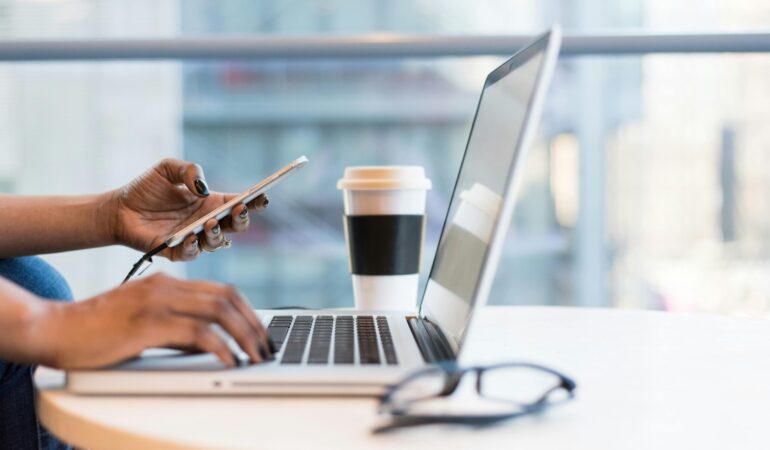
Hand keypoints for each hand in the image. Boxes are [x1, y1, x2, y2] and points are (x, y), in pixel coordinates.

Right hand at [32, 273, 272, 368]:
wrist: (55, 329)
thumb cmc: (97, 330)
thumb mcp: (144, 322)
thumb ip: (176, 327)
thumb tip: (210, 344)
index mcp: (167, 283)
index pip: (222, 290)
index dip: (248, 311)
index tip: (260, 333)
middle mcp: (166, 286)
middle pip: (227, 298)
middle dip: (254, 324)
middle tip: (266, 347)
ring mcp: (157, 302)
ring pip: (218, 311)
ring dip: (244, 335)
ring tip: (256, 357)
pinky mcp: (148, 323)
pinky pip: (197, 333)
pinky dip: (220, 347)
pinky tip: (229, 361)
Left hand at [106, 158, 268, 260]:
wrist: (118, 209)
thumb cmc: (145, 189)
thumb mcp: (167, 168)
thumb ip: (189, 170)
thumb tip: (203, 188)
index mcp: (211, 203)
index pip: (239, 203)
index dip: (254, 202)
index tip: (262, 197)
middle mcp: (207, 222)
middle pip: (236, 226)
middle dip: (242, 220)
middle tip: (239, 210)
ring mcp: (194, 238)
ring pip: (218, 243)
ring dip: (218, 234)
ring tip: (210, 223)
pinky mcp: (176, 252)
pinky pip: (191, 254)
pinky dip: (194, 247)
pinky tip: (191, 236)